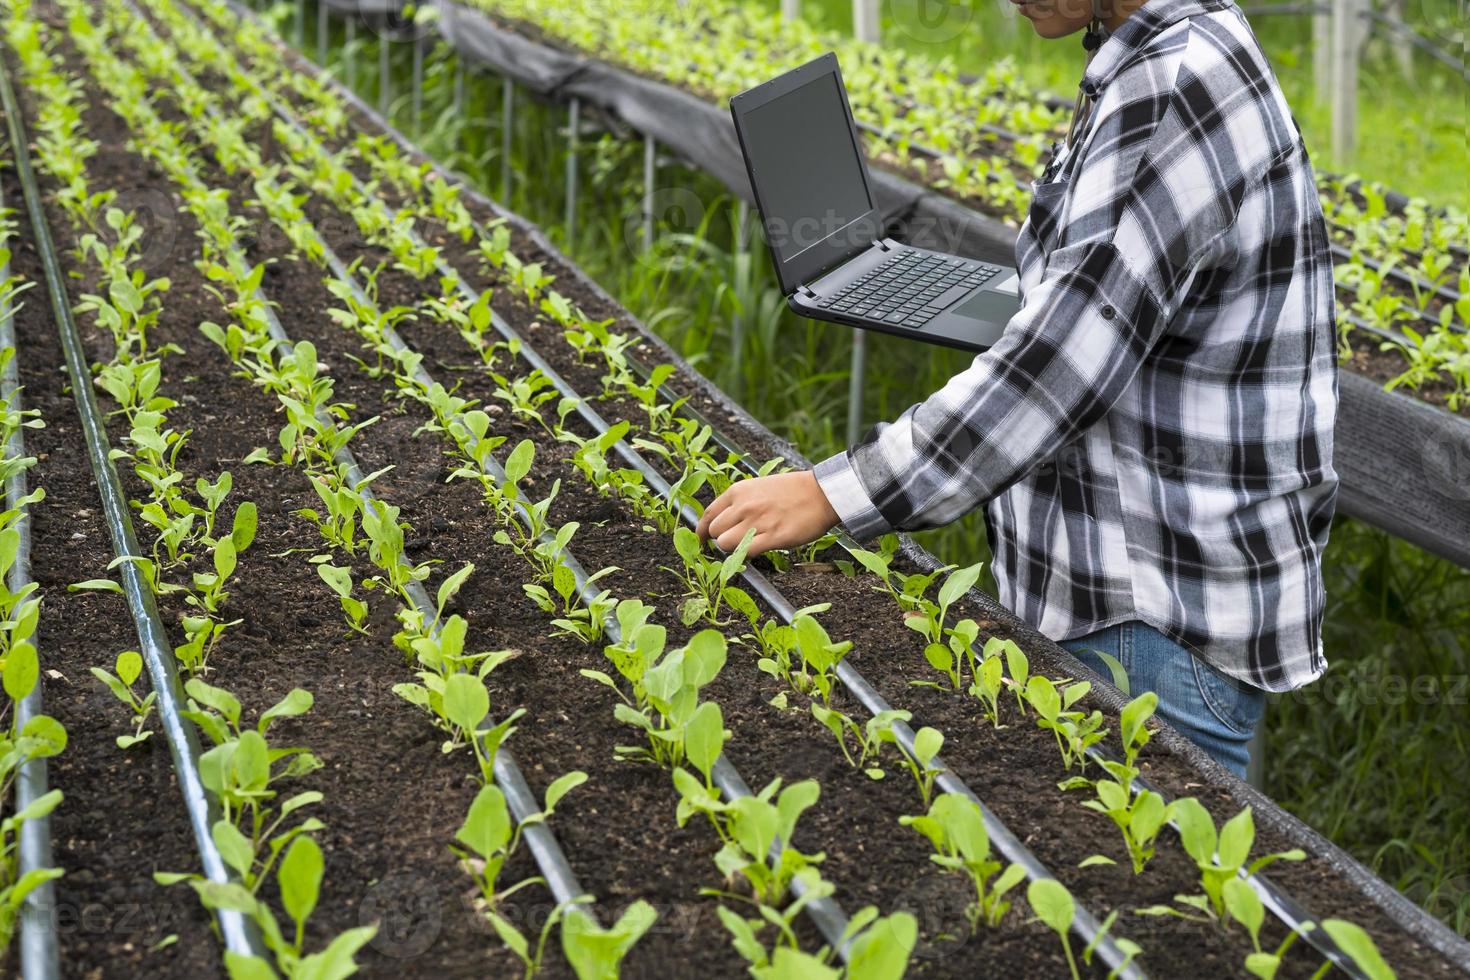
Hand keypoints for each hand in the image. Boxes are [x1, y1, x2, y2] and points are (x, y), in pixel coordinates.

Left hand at [696, 470, 839, 556]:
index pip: (708, 515)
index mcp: (737, 492)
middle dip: (721, 540)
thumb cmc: (792, 491)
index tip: (702, 540)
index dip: (702, 531)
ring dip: (733, 549)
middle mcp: (743, 506)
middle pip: (714, 532)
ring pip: (725, 544)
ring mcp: (757, 522)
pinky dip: (746, 556)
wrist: (821, 493)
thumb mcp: (758, 487)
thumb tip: (725, 520)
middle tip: (734, 542)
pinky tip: (757, 552)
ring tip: (748, 546)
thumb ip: (740, 502)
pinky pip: (746, 553)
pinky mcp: (772, 538)